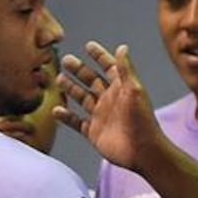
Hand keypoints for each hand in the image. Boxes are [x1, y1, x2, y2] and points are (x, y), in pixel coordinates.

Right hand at [56, 42, 160, 171]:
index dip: (99, 56)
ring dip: (70, 88)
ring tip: (58, 79)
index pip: (109, 67)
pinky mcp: (94, 132)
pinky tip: (56, 110)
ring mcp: (101, 116)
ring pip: (82, 98)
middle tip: (65, 59)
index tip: (88, 46)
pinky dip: (66, 117)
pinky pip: (76, 122)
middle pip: (91, 80)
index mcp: (121, 88)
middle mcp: (110, 100)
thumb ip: (126, 70)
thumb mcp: (135, 90)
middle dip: (79, 70)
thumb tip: (122, 47)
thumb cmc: (142, 120)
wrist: (142, 151)